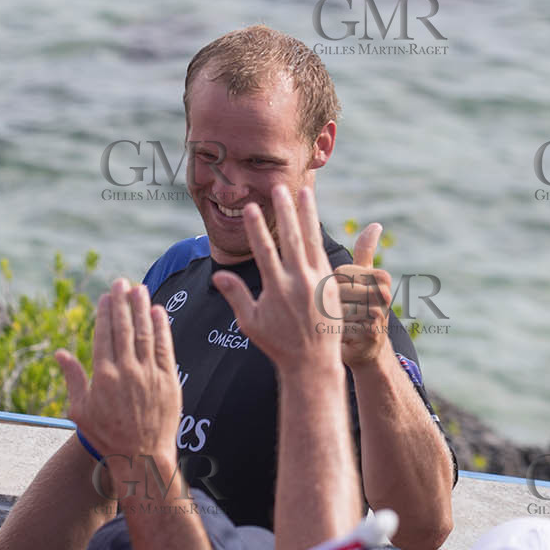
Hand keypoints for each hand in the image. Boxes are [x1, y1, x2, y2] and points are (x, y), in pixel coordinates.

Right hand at [55, 279, 181, 486]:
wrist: (142, 456)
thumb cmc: (107, 436)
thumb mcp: (80, 410)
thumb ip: (73, 378)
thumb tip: (59, 353)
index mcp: (102, 377)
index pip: (103, 335)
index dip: (104, 313)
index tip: (105, 297)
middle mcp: (126, 371)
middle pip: (124, 328)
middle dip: (122, 302)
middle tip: (121, 282)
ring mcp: (149, 375)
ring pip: (144, 333)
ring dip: (141, 308)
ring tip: (139, 289)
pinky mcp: (168, 380)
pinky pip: (164, 348)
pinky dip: (161, 328)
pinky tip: (158, 312)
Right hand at [211, 185, 341, 373]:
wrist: (313, 361)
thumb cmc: (278, 343)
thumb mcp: (250, 322)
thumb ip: (236, 295)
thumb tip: (218, 275)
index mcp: (276, 288)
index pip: (264, 251)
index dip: (256, 228)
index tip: (250, 209)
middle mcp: (299, 280)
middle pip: (291, 238)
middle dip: (284, 211)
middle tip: (280, 188)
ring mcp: (318, 280)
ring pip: (312, 240)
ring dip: (307, 214)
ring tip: (304, 192)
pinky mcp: (331, 283)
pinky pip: (323, 252)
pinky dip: (318, 233)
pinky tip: (314, 219)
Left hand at [330, 224, 392, 367]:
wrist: (367, 347)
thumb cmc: (360, 306)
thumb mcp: (363, 277)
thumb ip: (366, 251)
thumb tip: (376, 224)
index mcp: (380, 277)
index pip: (339, 272)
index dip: (332, 284)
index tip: (341, 294)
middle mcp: (384, 294)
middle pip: (337, 289)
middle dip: (329, 301)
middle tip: (337, 311)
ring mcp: (379, 314)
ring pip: (337, 308)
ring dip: (330, 317)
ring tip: (338, 322)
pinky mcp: (371, 334)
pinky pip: (339, 326)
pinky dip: (333, 331)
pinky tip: (339, 334)